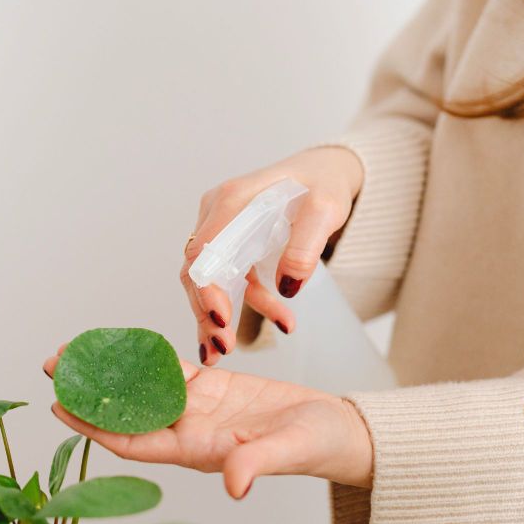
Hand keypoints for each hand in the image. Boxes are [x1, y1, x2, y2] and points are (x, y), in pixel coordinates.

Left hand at [43, 350, 372, 498]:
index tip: (60, 409)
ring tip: (76, 351)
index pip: (133, 441)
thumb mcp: (288, 451)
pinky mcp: (215, 388)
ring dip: (111, 372)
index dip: (94, 427)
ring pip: (143, 388)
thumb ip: (259, 463)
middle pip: (127, 412)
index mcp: (197, 451)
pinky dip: (145, 356)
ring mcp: (199, 409)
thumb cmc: (317, 446)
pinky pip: (170, 369)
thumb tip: (234, 484)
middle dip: (90, 393)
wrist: (339, 431)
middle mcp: (189, 431)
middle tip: (54, 367)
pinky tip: (121, 343)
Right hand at [182, 146, 362, 365]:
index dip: (206, 287)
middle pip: (197, 269)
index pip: (204, 249)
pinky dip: (242, 306)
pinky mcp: (231, 244)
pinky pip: (229, 281)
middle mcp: (218, 213)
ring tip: (228, 350)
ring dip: (218, 316)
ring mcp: (222, 228)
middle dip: (206, 311)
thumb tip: (288, 286)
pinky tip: (265, 326)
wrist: (325, 173)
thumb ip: (306, 244)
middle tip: (222, 348)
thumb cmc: (323, 183)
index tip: (221, 319)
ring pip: (208, 280)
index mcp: (233, 199)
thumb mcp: (326, 209)